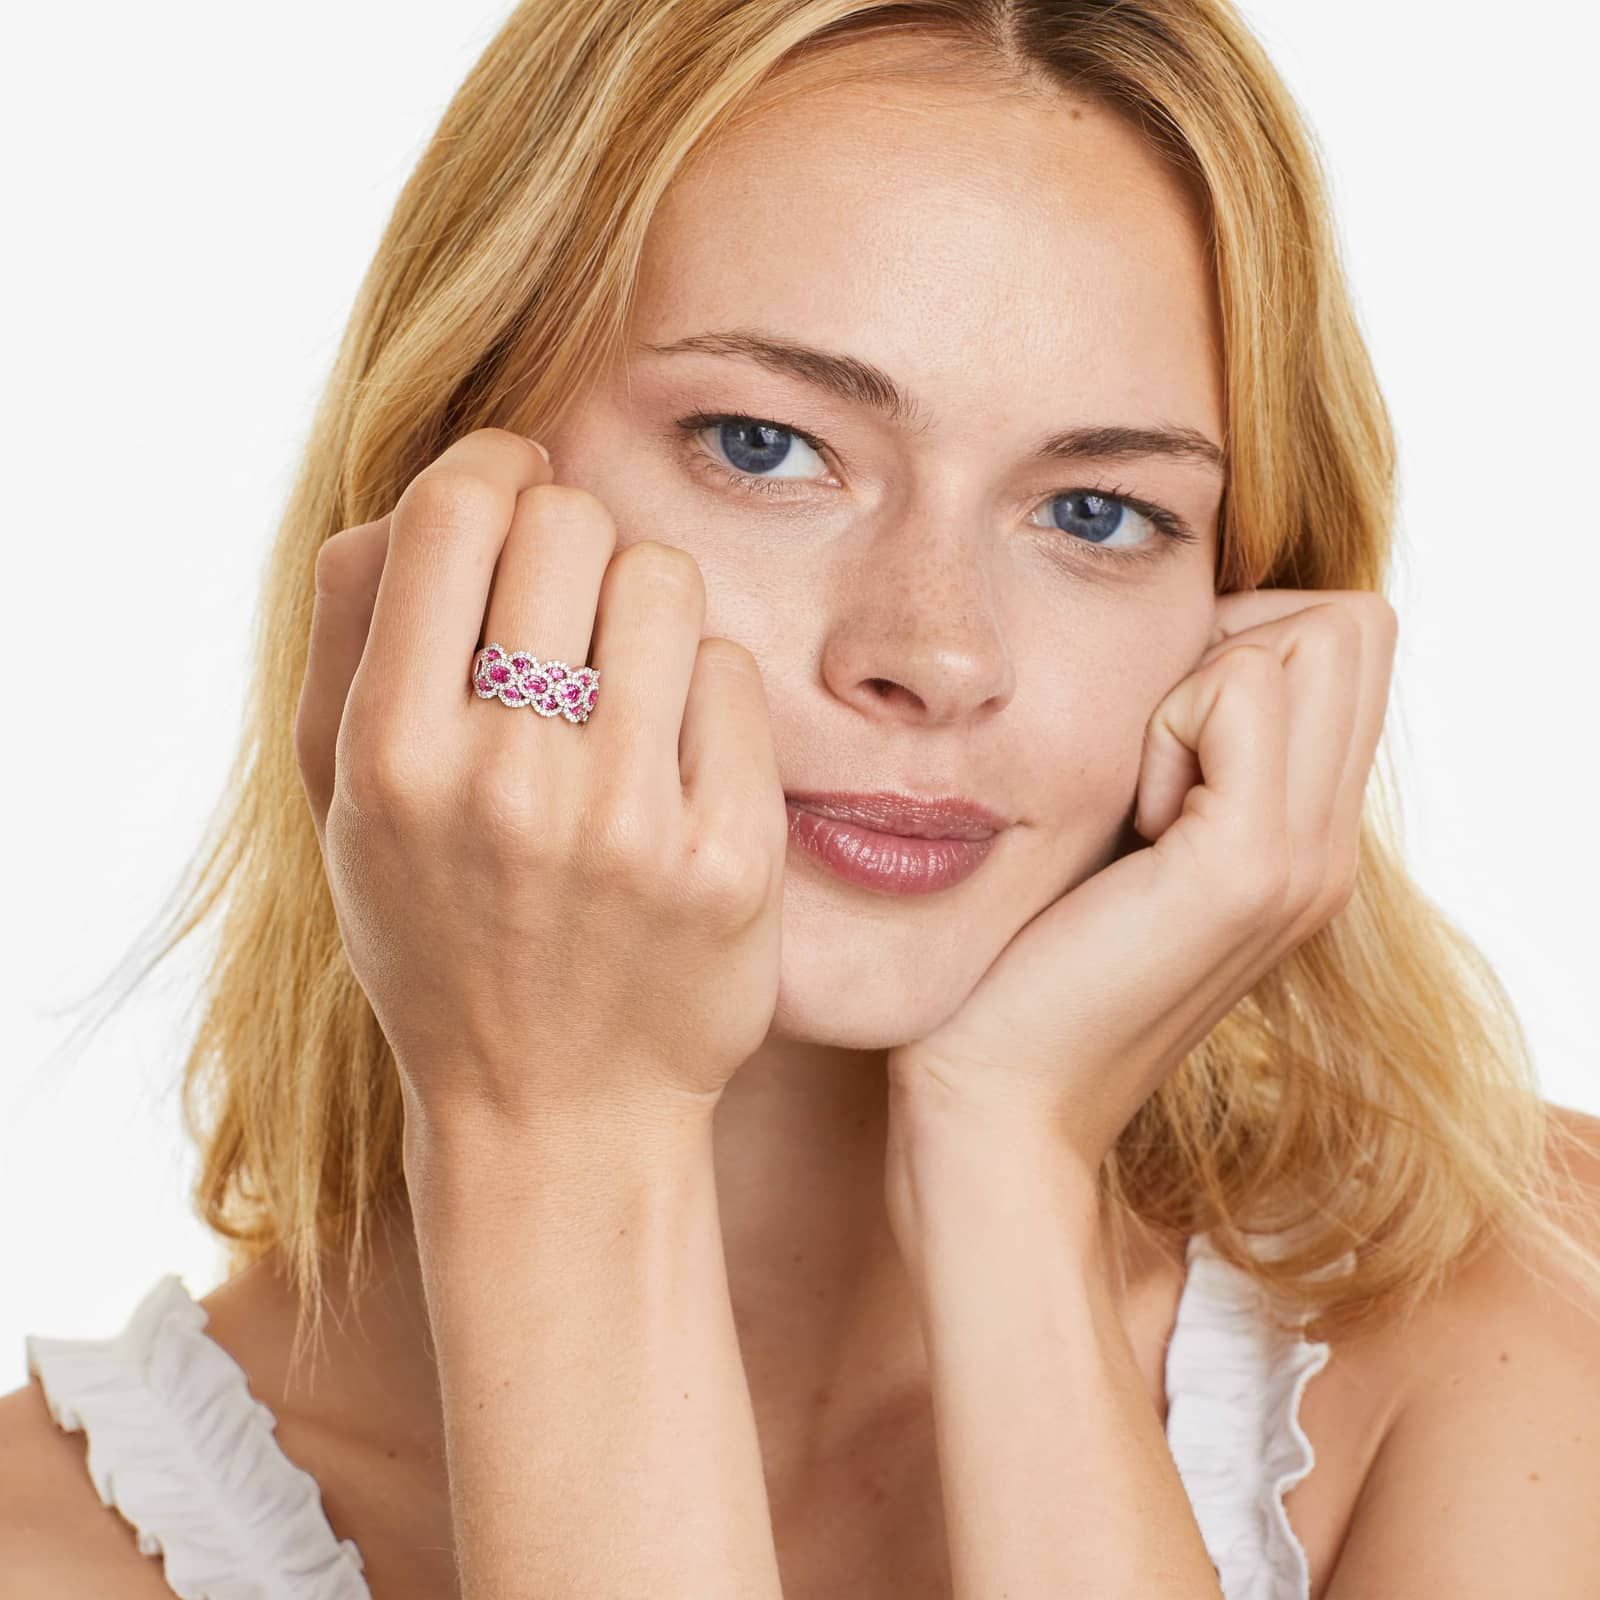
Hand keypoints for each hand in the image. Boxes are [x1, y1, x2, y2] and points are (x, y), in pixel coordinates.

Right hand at [293, 427, 788, 1145]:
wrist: (555, 1108)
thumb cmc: (441, 936)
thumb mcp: (341, 803)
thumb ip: (349, 631)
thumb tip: (429, 491)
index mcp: (392, 759)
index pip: (454, 510)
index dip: (493, 469)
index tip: (514, 492)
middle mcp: (508, 785)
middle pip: (571, 523)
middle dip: (571, 539)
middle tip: (567, 608)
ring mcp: (630, 822)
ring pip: (667, 582)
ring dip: (644, 613)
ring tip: (622, 690)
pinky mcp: (732, 856)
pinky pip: (734, 675)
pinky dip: (703, 696)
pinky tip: (674, 762)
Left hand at [885, 588, 1397, 1180]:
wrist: (1001, 1096)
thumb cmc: (1025, 959)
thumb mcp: (1121, 838)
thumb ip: (1180, 755)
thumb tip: (1179, 646)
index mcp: (1305, 838)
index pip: (1347, 641)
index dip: (1246, 641)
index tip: (1158, 737)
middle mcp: (1328, 848)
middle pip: (1351, 626)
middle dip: (1236, 642)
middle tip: (1153, 752)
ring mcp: (1305, 861)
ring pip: (1313, 639)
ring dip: (1201, 684)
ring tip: (1140, 797)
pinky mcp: (1247, 868)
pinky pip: (1241, 690)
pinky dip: (1167, 723)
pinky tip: (1129, 820)